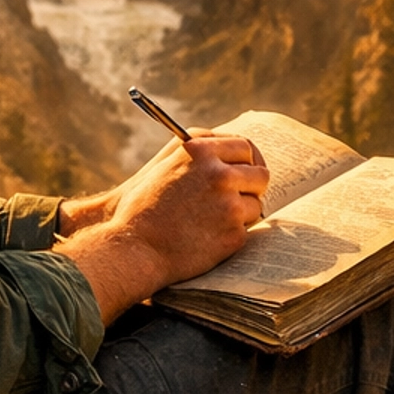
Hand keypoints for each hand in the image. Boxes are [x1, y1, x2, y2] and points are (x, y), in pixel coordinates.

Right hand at [56, 133, 268, 324]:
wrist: (133, 246)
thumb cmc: (143, 206)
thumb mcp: (165, 165)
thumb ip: (198, 153)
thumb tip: (229, 151)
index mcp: (200, 151)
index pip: (244, 146)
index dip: (249, 160)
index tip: (249, 169)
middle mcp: (218, 173)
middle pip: (260, 174)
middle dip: (253, 186)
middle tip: (242, 197)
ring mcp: (229, 204)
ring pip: (255, 204)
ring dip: (240, 214)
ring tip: (211, 222)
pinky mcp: (234, 233)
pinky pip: (245, 231)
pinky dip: (230, 236)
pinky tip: (207, 239)